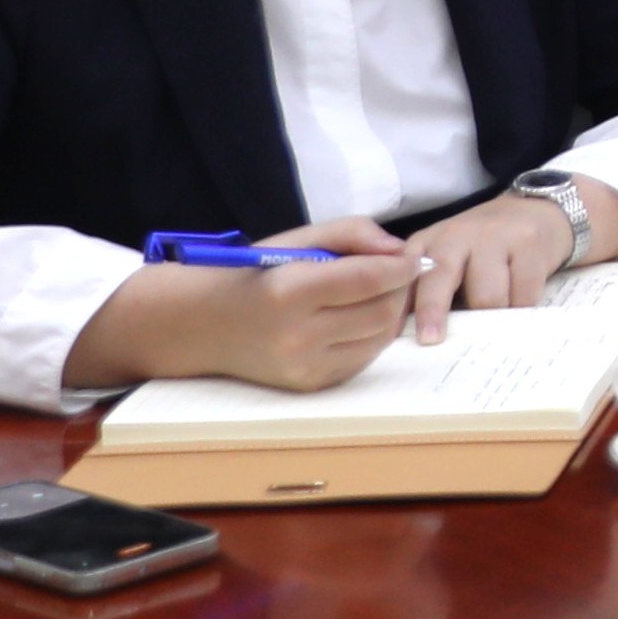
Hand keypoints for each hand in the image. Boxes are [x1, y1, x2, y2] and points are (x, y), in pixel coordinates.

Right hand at [65, 231, 434, 395]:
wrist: (203, 324)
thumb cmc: (253, 274)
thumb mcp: (296, 240)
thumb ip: (351, 234)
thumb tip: (398, 250)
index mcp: (289, 291)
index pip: (368, 280)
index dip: (401, 268)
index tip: (414, 258)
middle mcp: (296, 335)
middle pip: (381, 313)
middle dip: (399, 291)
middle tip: (398, 275)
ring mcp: (303, 366)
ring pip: (379, 339)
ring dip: (391, 314)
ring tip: (377, 295)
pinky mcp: (310, 384)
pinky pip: (362, 359)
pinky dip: (371, 337)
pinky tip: (356, 319)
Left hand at [390, 184, 617, 336]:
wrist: (544, 210)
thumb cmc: (486, 247)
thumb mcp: (450, 254)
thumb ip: (427, 284)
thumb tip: (401, 334)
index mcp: (431, 242)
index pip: (405, 273)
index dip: (399, 304)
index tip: (391, 334)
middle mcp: (459, 236)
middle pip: (439, 279)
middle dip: (434, 312)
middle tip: (431, 342)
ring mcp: (497, 240)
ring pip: (488, 296)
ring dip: (491, 320)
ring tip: (494, 333)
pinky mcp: (532, 249)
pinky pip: (525, 295)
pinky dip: (523, 313)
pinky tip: (523, 317)